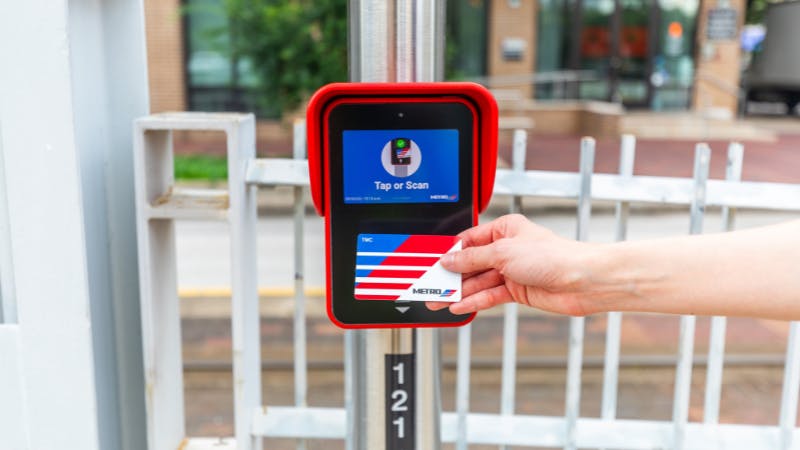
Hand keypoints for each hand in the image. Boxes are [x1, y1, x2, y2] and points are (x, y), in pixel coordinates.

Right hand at [427, 214, 598, 315]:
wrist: (582, 280)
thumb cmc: (552, 256)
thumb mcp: (503, 252)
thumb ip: (472, 258)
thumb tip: (449, 259)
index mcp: (504, 229)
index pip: (469, 240)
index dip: (450, 253)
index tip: (432, 263)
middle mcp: (507, 249)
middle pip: (471, 263)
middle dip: (451, 276)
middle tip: (430, 286)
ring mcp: (512, 271)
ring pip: (479, 282)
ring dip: (459, 292)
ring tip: (438, 300)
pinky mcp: (517, 291)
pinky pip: (489, 295)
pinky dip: (474, 301)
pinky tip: (459, 306)